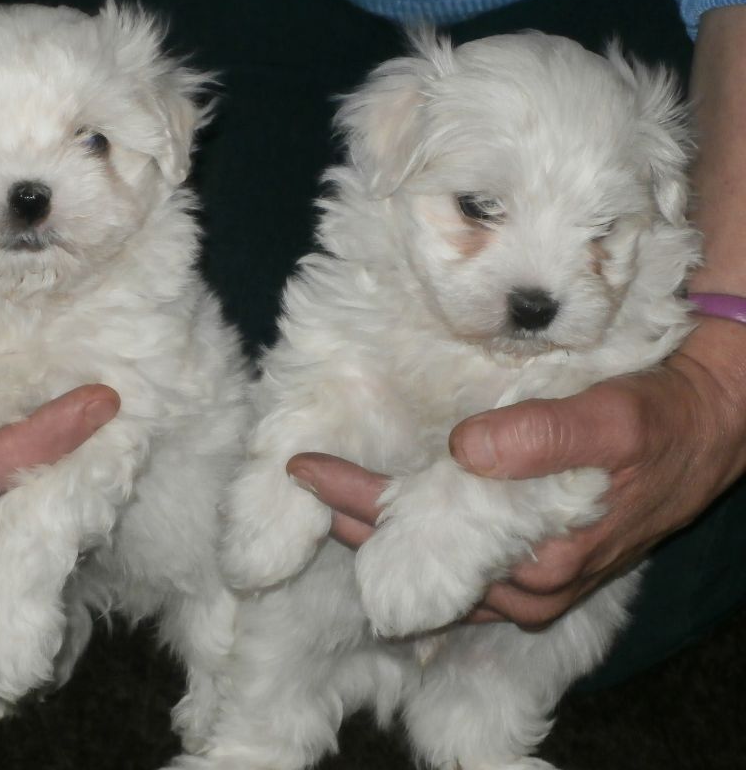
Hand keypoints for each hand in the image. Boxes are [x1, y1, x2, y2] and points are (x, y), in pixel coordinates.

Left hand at [287, 319, 745, 628]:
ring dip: (383, 538)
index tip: (304, 467)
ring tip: (329, 498)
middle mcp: (531, 586)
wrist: (707, 430)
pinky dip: (422, 547)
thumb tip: (463, 449)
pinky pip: (463, 572)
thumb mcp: (611, 421)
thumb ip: (542, 437)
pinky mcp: (541, 568)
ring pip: (436, 574)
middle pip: (417, 564)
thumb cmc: (659, 425)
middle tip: (302, 480)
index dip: (355, 500)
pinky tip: (389, 521)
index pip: (422, 536)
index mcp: (542, 560)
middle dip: (354, 524)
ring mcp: (534, 584)